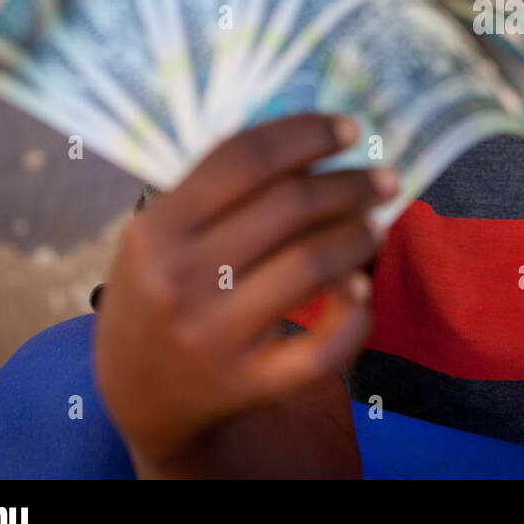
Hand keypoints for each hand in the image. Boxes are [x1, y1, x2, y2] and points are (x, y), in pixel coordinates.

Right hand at [92, 114, 397, 471]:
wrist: (138, 395)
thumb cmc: (161, 292)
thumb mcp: (163, 236)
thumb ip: (220, 191)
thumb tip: (312, 144)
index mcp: (157, 230)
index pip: (245, 159)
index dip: (307, 135)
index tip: (350, 129)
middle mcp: (180, 279)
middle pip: (290, 206)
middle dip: (351, 184)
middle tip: (385, 179)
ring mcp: (214, 336)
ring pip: (312, 266)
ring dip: (358, 237)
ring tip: (376, 226)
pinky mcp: (248, 384)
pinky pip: (323, 348)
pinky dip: (355, 316)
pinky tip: (363, 293)